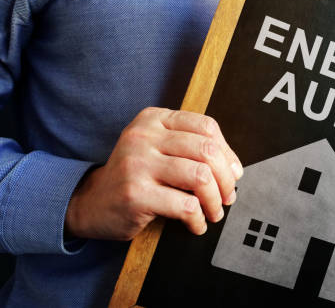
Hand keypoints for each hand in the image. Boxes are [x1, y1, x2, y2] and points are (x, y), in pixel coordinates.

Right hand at [65, 107, 242, 240]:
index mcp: (153, 119)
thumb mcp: (157, 148)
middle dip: (226, 179)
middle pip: (207, 151)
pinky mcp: (136, 194)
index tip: (233, 172)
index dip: (227, 152)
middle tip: (227, 196)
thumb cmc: (135, 175)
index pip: (206, 126)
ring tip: (214, 212)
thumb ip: (191, 148)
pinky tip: (195, 224)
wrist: (90, 202)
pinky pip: (185, 206)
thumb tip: (235, 168)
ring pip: (200, 177)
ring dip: (215, 201)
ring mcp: (138, 164)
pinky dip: (198, 219)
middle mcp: (144, 137)